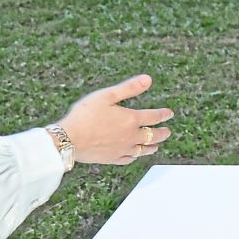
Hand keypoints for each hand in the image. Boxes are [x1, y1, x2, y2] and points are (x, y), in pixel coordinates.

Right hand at [58, 75, 173, 164]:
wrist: (69, 139)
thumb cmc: (85, 115)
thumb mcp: (108, 95)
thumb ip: (129, 88)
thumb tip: (148, 79)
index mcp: (131, 119)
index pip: (154, 117)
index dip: (163, 114)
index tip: (169, 114)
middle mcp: (130, 136)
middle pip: (153, 136)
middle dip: (162, 133)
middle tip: (167, 132)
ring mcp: (122, 149)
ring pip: (143, 150)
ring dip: (152, 147)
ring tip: (157, 146)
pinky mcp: (112, 158)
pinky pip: (129, 159)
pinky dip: (135, 157)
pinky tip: (135, 155)